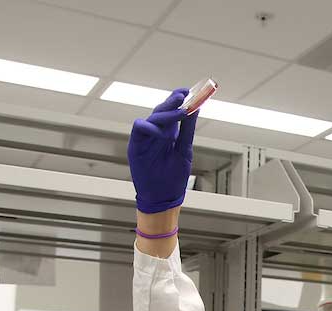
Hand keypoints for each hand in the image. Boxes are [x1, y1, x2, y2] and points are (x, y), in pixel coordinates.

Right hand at [127, 89, 197, 213]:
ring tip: (180, 114)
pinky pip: (139, 128)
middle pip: (162, 111)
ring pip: (152, 117)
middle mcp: (156, 133)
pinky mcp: (136, 146)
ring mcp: (145, 138)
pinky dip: (150, 127)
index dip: (178, 99)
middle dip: (172, 102)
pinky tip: (162, 133)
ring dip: (166, 114)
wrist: (163, 198)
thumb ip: (187, 130)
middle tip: (183, 96)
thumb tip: (195, 109)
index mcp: (169, 133)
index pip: (172, 110)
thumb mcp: (184, 151)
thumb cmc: (173, 178)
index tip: (188, 91)